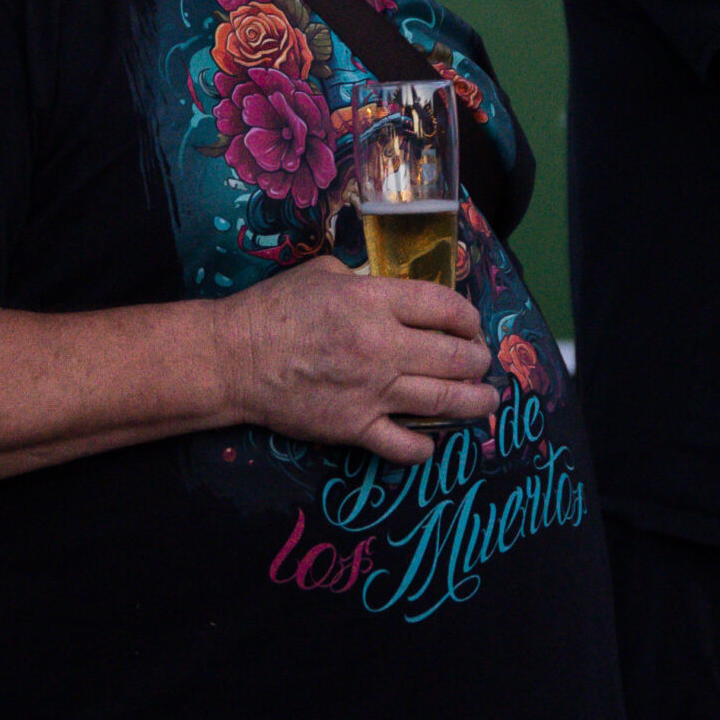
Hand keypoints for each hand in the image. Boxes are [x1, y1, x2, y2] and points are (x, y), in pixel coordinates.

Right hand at [209, 257, 494, 464]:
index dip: (468, 317)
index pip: (444, 306)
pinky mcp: (355, 428)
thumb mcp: (324, 273)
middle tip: (481, 361)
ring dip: (475, 401)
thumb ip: (366, 280)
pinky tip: (432, 439)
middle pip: (455, 356)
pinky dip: (426, 446)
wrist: (233, 359)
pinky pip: (405, 445)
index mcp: (373, 301)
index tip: (472, 324)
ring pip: (444, 400)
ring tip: (485, 400)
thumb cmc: (274, 309)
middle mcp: (381, 346)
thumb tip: (396, 290)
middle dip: (478, 359)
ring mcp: (372, 392)